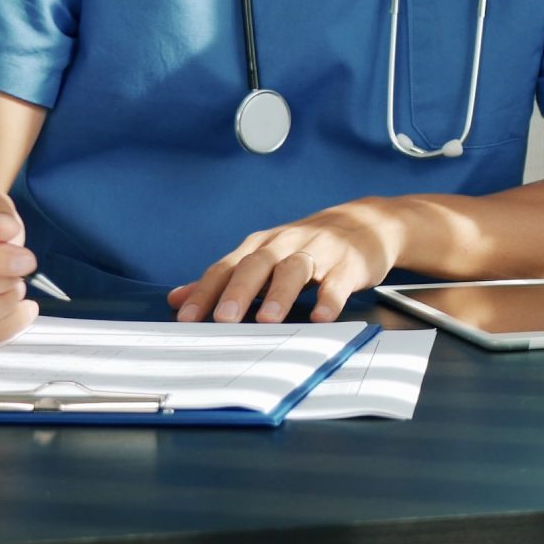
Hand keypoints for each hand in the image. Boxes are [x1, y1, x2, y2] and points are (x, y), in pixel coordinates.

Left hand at [170, 198, 407, 324]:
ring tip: (268, 319)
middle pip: (257, 265)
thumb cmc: (307, 246)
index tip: (186, 317)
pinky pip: (337, 282)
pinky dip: (329, 299)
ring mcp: (318, 252)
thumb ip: (224, 278)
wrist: (367, 223)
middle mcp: (286, 245)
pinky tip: (321, 317)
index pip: (227, 267)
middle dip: (239, 291)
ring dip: (280, 294)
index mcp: (261, 246)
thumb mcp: (265, 256)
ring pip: (295, 269)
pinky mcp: (348, 265)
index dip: (206, 291)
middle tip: (223, 318)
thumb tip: (176, 298)